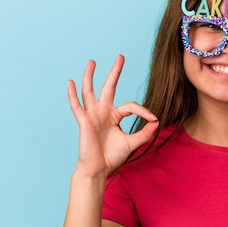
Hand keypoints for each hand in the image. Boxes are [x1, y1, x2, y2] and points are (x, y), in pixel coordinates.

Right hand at [67, 55, 158, 176]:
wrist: (99, 169)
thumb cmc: (113, 156)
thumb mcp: (133, 143)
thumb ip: (145, 133)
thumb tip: (157, 121)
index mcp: (115, 116)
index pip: (131, 106)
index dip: (143, 111)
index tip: (153, 119)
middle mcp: (103, 112)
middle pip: (109, 87)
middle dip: (115, 72)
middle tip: (121, 57)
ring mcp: (93, 115)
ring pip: (90, 91)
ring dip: (90, 76)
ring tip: (92, 62)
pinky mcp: (84, 121)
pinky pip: (77, 106)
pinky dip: (72, 95)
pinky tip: (70, 82)